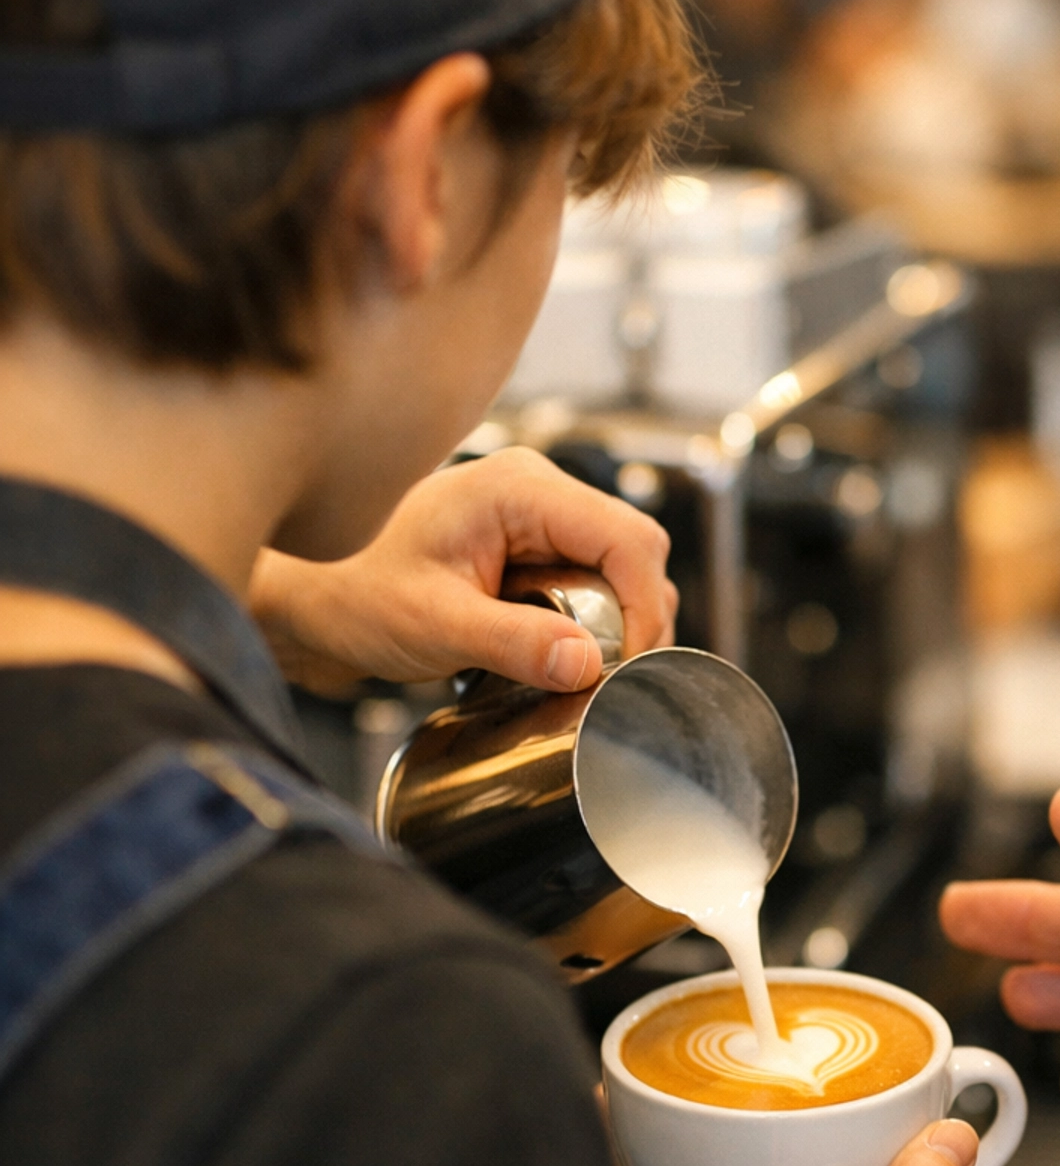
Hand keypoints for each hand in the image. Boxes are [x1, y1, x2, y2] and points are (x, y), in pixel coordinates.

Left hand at [250, 449, 676, 696]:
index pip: (626, 537)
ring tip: (575, 669)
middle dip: (635, 619)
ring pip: (619, 571)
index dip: (644, 606)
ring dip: (613, 625)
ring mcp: (536, 521)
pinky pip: (589, 586)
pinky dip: (588, 626)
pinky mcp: (530, 553)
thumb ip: (513, 642)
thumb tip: (589, 664)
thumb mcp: (432, 625)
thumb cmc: (351, 592)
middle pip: (635, 551)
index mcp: (520, 488)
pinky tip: (555, 656)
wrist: (309, 600)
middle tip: (605, 677)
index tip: (629, 668)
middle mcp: (537, 493)